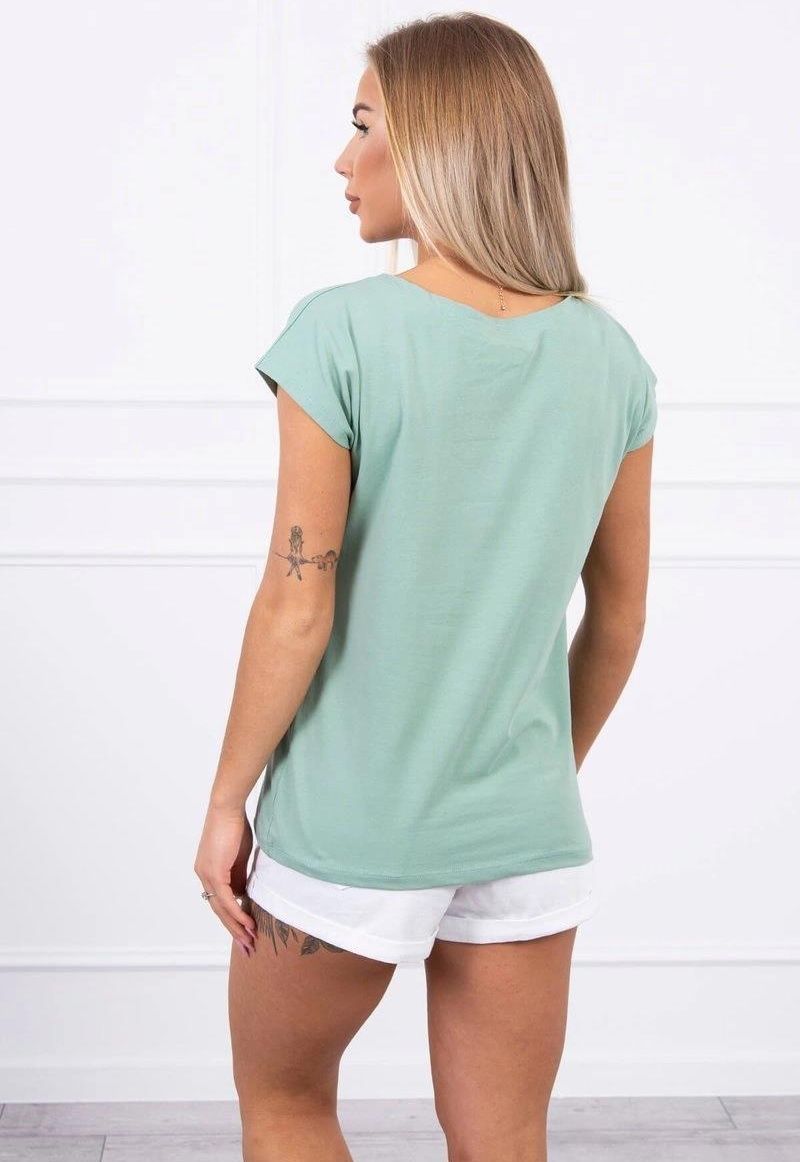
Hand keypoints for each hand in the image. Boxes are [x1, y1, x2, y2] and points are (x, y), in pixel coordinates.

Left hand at [194, 803, 256, 956]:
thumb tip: (244, 893)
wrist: (227, 808)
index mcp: (209, 872)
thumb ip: (240, 875)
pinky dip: (237, 912)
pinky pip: (225, 899)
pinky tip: (247, 924)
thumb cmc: (235, 826)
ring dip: (236, 927)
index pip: (220, 902)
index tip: (245, 932)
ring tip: (250, 941)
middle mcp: (204, 876)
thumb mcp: (239, 856)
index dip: (232, 919)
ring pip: (221, 909)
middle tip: (247, 946)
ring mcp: (206, 875)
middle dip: (234, 930)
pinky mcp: (214, 872)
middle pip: (218, 910)